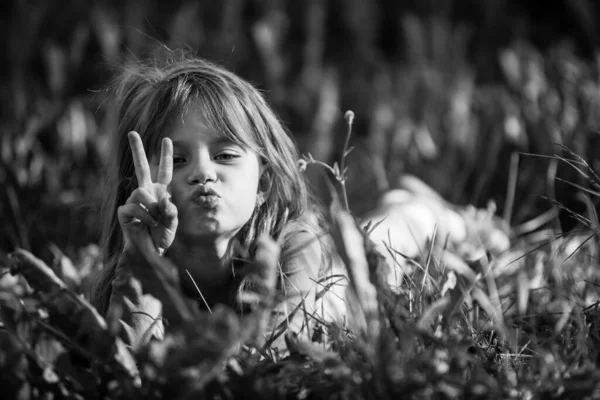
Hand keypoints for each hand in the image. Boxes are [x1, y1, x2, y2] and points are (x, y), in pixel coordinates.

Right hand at [118, 131, 177, 256]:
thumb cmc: (162, 236)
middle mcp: (146, 192)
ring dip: (152, 207)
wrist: (150, 252)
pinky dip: (145, 216)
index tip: (167, 139)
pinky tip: (148, 224)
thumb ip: (171, 211)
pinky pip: (135, 206)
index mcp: (160, 192)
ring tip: (155, 220)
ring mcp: (134, 200)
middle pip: (141, 166)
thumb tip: (162, 199)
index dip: (166, 156)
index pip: (164, 170)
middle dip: (137, 150)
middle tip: (132, 133)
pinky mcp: (124, 211)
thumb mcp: (172, 223)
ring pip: (142, 192)